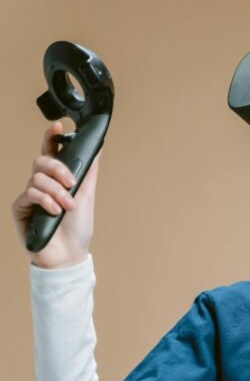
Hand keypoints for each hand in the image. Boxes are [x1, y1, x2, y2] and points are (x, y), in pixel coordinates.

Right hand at [11, 121, 100, 268]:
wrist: (69, 255)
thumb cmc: (77, 228)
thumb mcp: (87, 195)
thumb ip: (88, 171)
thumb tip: (97, 147)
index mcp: (58, 179)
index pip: (51, 153)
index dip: (51, 137)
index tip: (57, 126)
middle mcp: (42, 184)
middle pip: (42, 161)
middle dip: (59, 169)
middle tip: (72, 183)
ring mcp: (30, 195)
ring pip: (38, 178)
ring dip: (57, 192)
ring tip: (68, 207)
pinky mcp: (21, 208)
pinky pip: (31, 194)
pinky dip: (46, 201)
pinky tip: (55, 211)